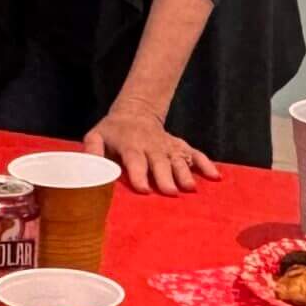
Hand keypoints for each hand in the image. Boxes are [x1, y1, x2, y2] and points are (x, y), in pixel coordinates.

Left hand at [85, 103, 217, 195]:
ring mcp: (168, 146)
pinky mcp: (180, 146)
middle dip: (165, 177)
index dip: (138, 175)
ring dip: (186, 173)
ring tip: (191, 188)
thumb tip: (89, 165)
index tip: (144, 189)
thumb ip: (92, 150)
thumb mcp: (96, 136)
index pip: (135, 160)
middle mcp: (152, 146)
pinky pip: (195, 154)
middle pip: (160, 162)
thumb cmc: (113, 131)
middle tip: (171, 193)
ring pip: (179, 159)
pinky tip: (215, 177)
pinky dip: (206, 164)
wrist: (135, 112)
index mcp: (130, 145)